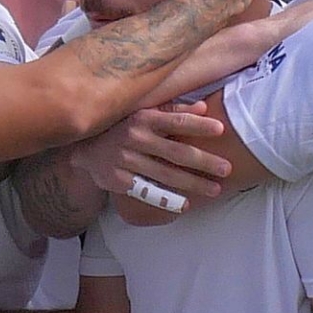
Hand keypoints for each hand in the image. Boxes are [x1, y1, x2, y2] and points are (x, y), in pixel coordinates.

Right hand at [69, 104, 228, 205]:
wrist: (85, 148)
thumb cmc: (123, 127)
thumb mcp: (143, 112)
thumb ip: (173, 110)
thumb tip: (204, 107)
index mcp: (142, 118)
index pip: (175, 121)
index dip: (198, 125)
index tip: (220, 129)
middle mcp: (134, 138)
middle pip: (176, 152)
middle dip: (204, 162)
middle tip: (227, 169)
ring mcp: (126, 161)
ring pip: (165, 175)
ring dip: (193, 184)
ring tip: (214, 190)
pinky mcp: (119, 180)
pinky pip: (148, 191)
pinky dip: (167, 199)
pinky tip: (185, 205)